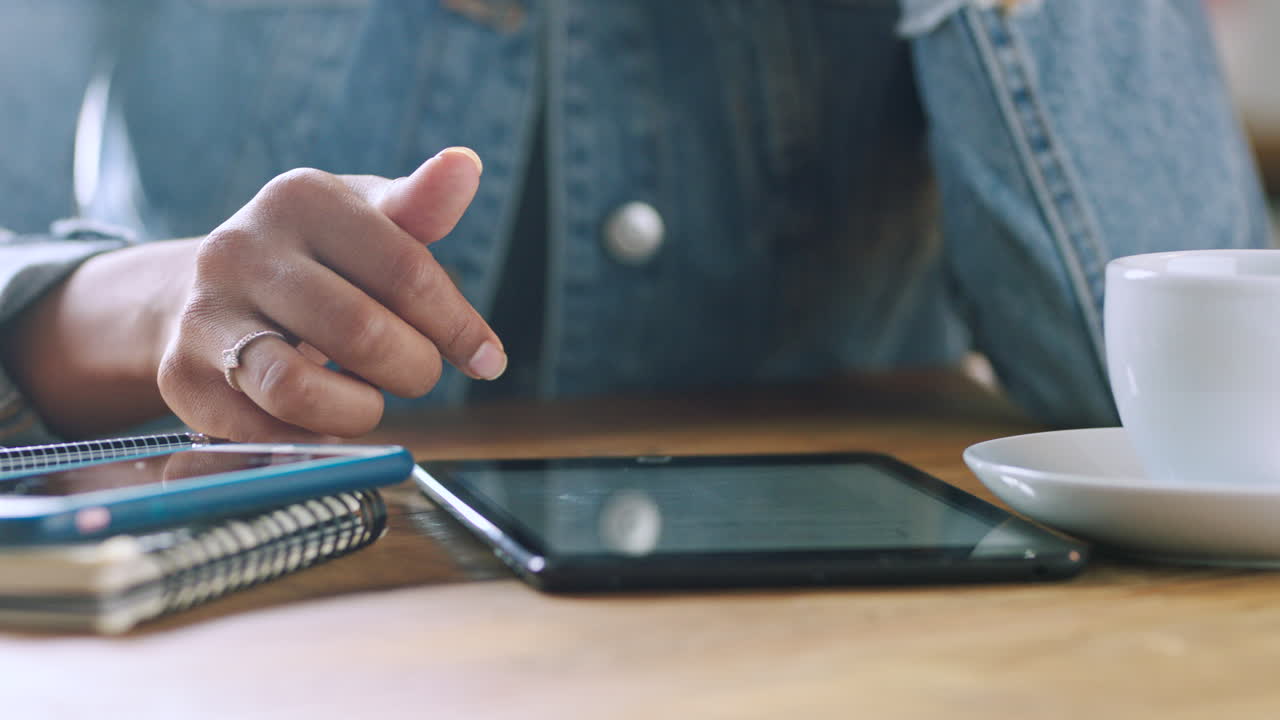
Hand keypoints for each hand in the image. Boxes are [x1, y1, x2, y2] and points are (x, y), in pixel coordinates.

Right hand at [157, 147, 503, 440]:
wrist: (208, 290)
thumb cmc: (317, 257)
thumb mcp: (368, 219)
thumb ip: (421, 206)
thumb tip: (468, 165)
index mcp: (300, 198)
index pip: (407, 272)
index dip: (458, 327)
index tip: (487, 359)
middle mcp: (241, 248)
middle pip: (362, 334)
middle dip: (414, 370)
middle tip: (419, 374)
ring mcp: (204, 312)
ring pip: (298, 390)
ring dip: (359, 411)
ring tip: (370, 399)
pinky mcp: (180, 376)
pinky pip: (263, 431)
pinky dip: (310, 436)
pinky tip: (322, 415)